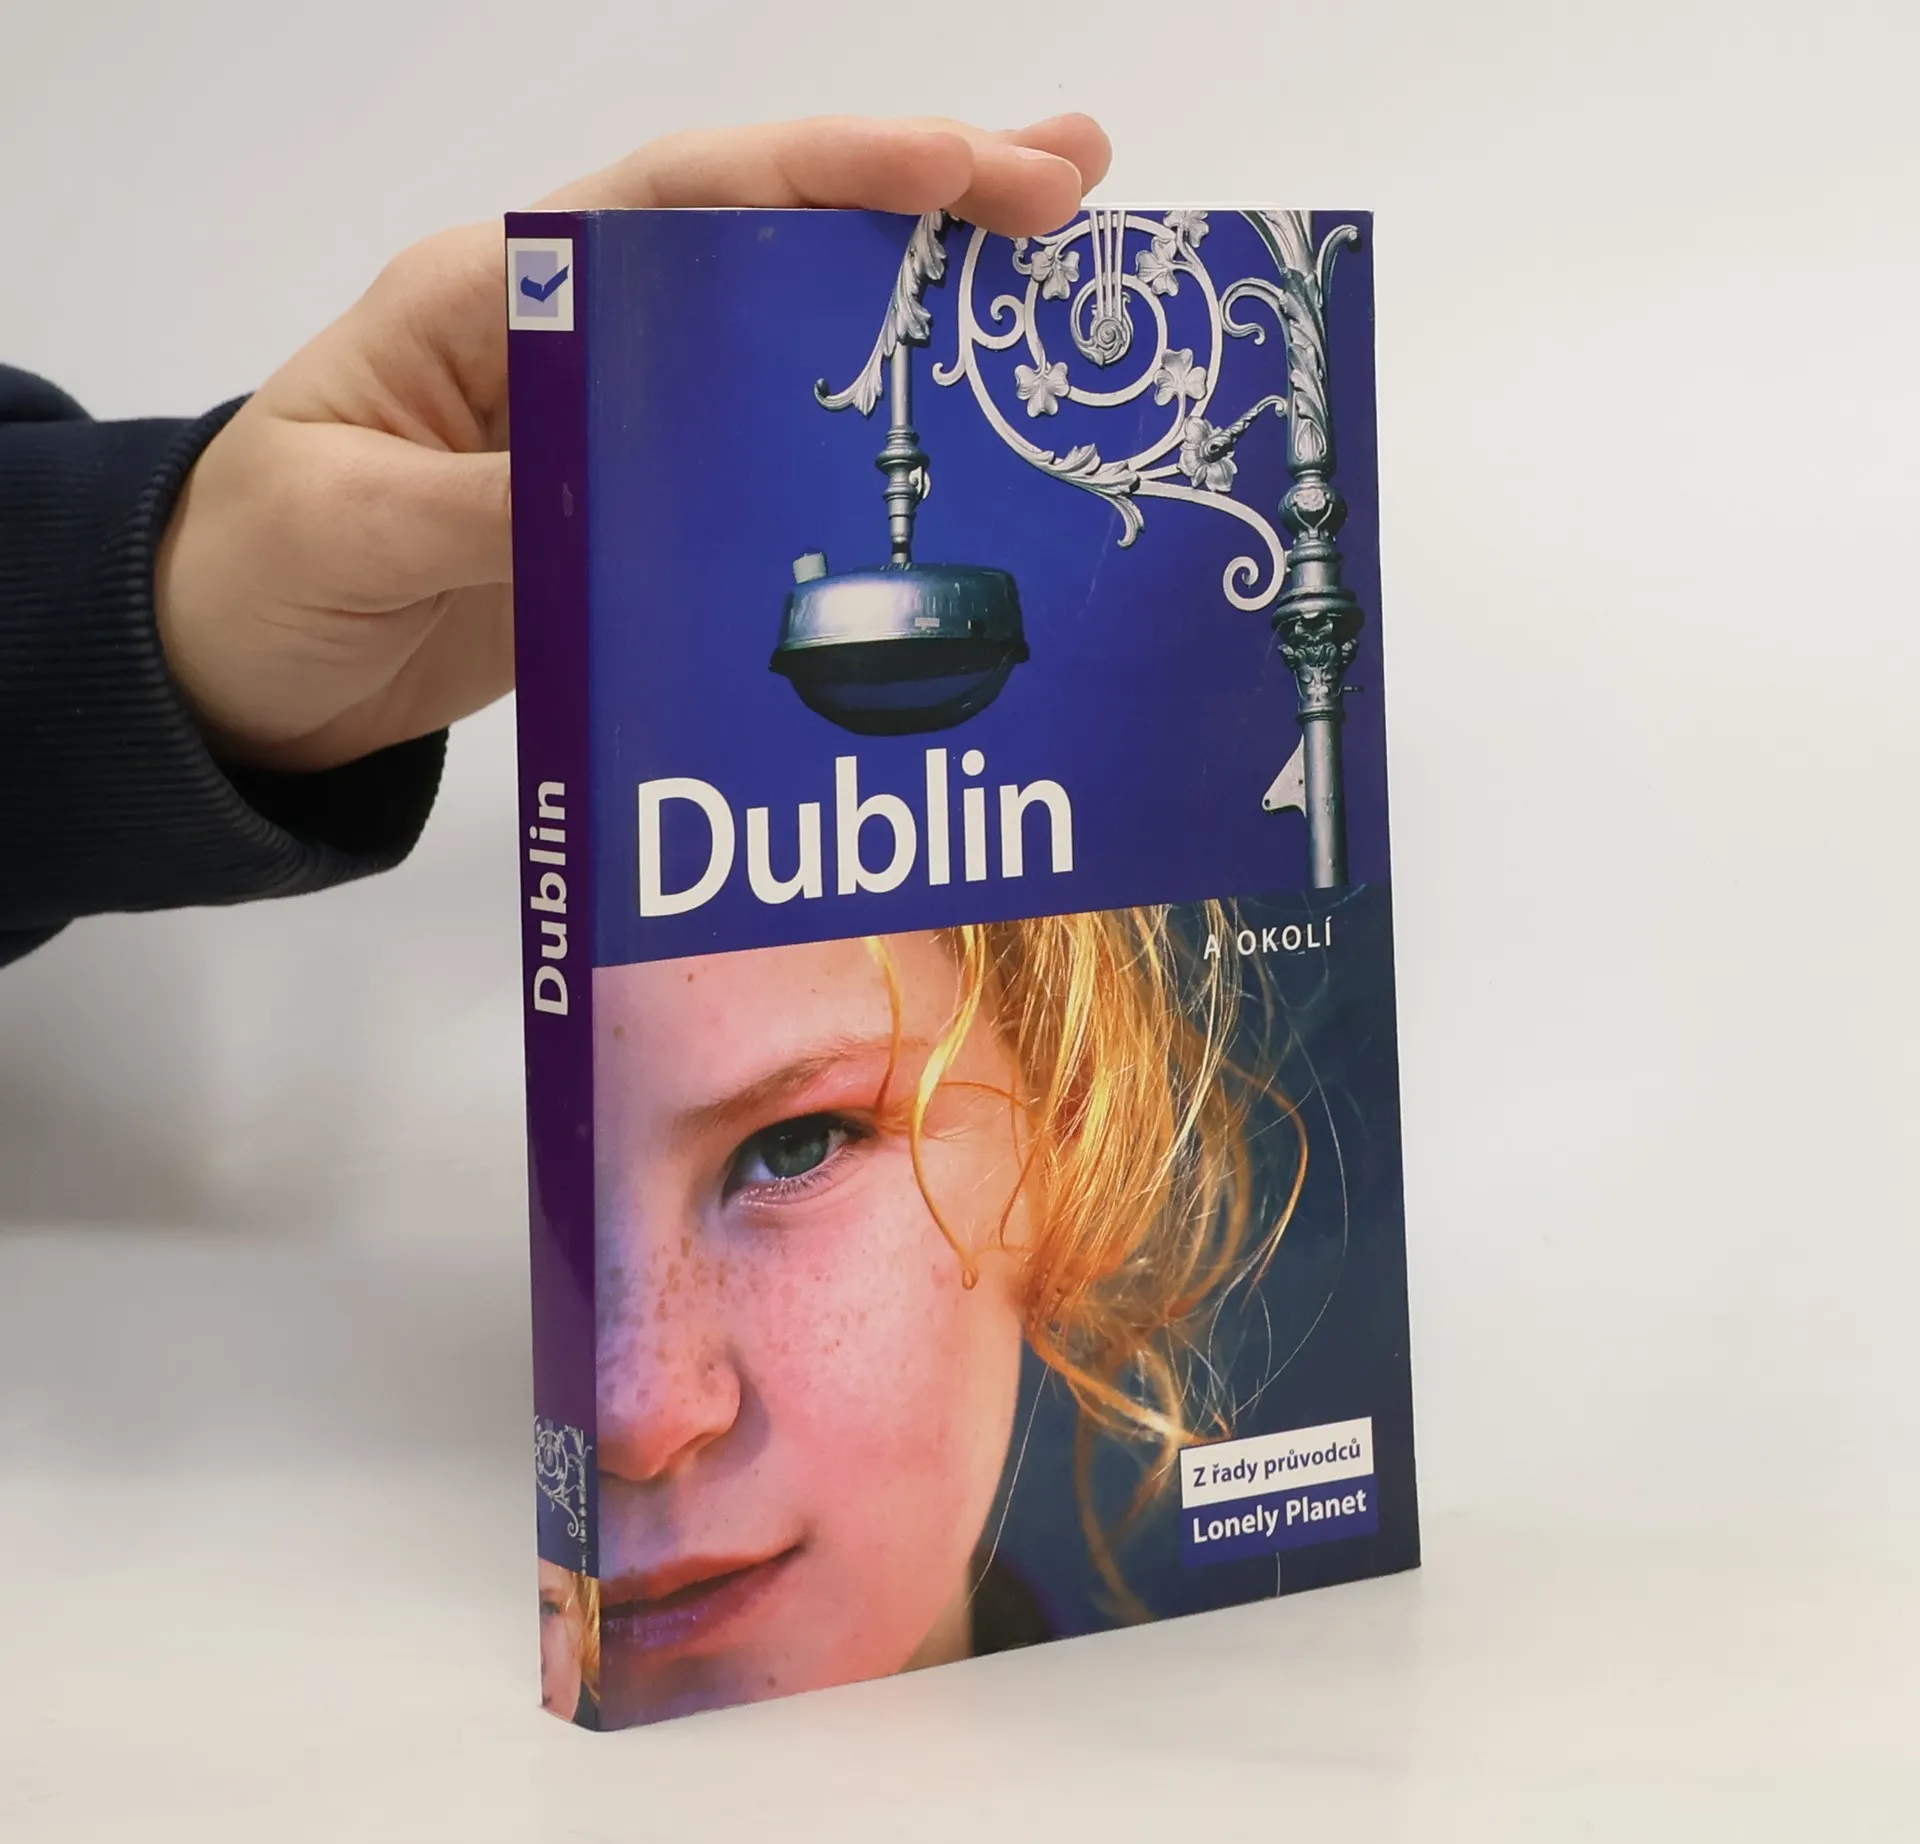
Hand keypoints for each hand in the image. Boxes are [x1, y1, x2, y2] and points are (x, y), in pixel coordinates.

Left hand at [156, 113, 1111, 771]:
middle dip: (923, 202)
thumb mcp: (356, 523)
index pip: (690, 203)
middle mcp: (585, 337)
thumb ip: (491, 503)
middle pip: (771, 242)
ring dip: (919, 310)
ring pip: (792, 341)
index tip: (969, 167)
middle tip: (1074, 180)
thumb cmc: (262, 563)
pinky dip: (869, 437)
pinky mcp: (646, 512)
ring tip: (1052, 287)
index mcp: (504, 292)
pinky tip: (955, 440)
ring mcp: (625, 426)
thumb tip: (612, 501)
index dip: (834, 175)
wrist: (245, 668)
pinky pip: (774, 458)